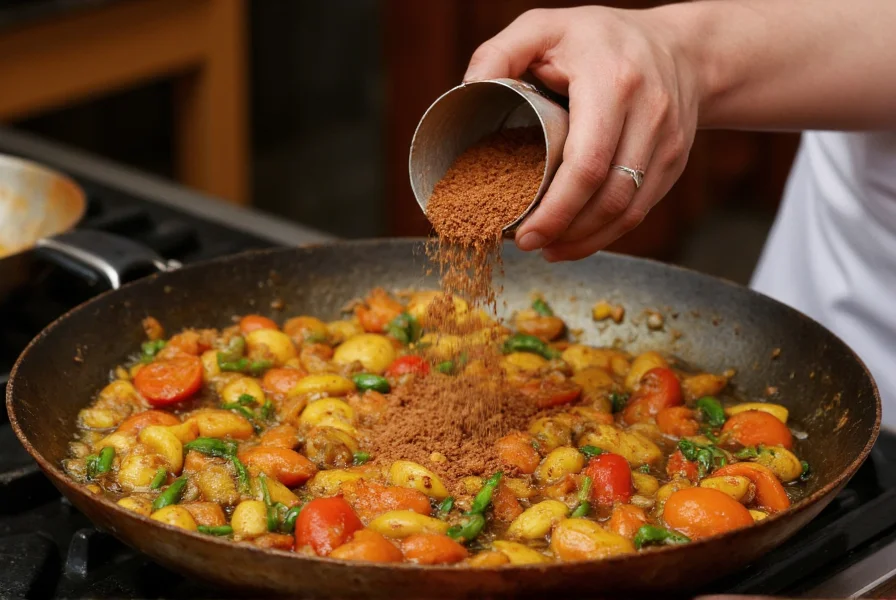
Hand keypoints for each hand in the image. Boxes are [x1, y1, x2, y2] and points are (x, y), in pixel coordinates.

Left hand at [464, 6, 699, 260]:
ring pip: (628, 210)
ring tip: (550, 248)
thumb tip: (467, 91)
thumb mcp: (544, 27)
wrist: (682, 49)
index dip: (555, 209)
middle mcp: (650, 114)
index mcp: (613, 82)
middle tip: (528, 244)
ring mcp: (668, 142)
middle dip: (567, 231)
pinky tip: (578, 240)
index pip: (587, 163)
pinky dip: (608, 233)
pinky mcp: (674, 162)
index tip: (523, 233)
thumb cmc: (599, 39)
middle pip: (609, 195)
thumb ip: (500, 53)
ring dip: (587, 239)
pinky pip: (641, 209)